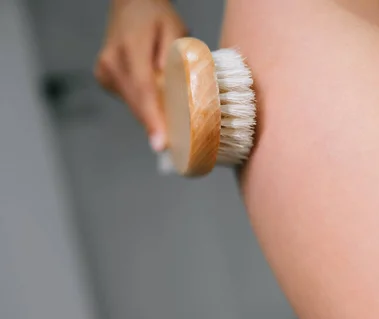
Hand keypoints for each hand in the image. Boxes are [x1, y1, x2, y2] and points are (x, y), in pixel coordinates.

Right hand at [94, 0, 187, 151]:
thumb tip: (174, 88)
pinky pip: (129, 99)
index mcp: (131, 48)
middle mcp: (112, 62)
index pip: (143, 89)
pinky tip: (156, 101)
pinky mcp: (103, 78)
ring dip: (151, 114)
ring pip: (132, 104)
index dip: (153, 119)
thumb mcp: (175, 29)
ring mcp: (104, 71)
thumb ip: (176, 56)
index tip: (160, 143)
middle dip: (156, 125)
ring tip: (171, 124)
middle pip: (137, 102)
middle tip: (176, 147)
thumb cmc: (157, 17)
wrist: (131, 4)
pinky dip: (144, 104)